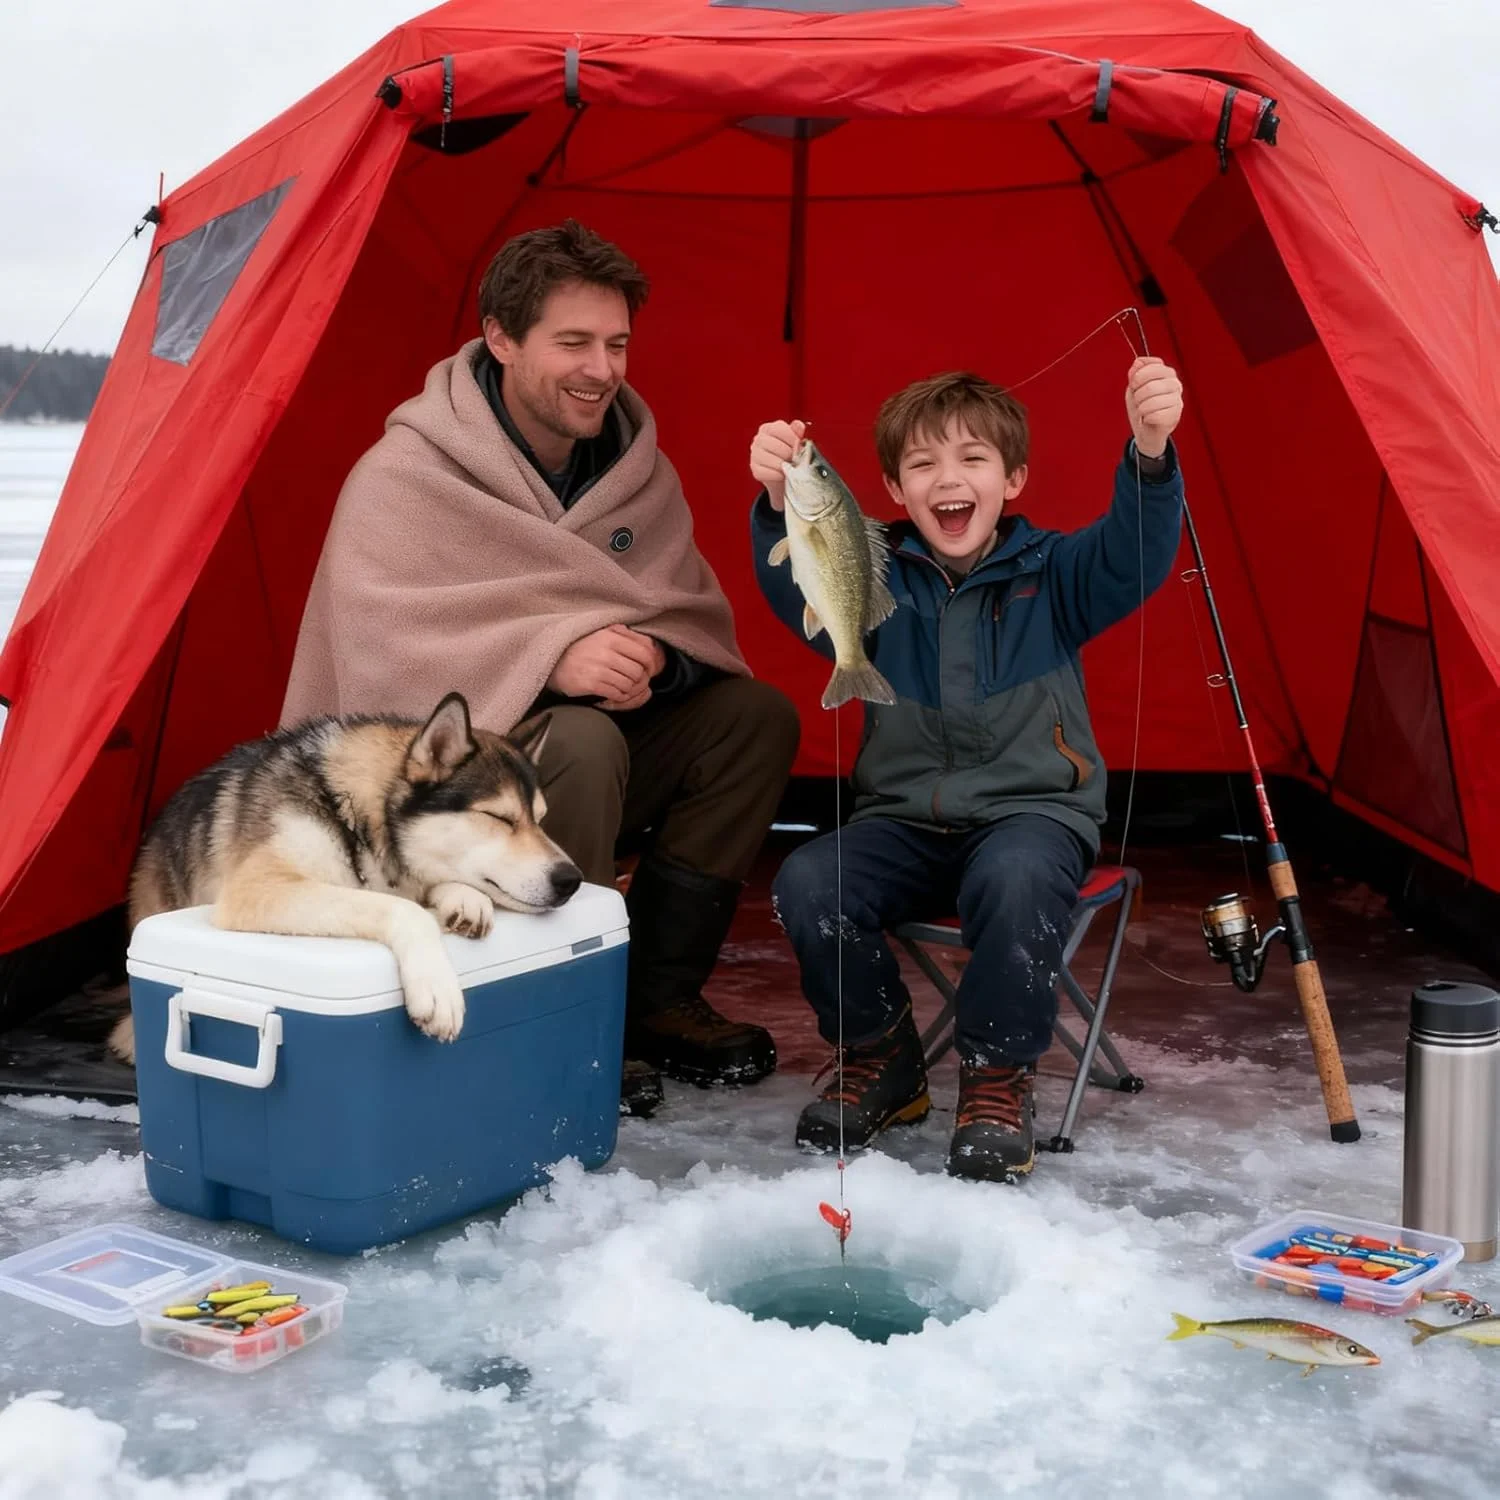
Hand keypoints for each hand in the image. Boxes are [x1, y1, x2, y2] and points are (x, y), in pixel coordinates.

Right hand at [547, 625, 662, 703]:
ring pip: (629, 684)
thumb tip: (649, 643)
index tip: (650, 669)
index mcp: (611, 636)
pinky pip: (616, 694)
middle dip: (640, 678)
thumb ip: (624, 633)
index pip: (645, 651)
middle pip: (639, 670)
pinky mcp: (591, 684)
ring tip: (621, 686)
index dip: (652, 663)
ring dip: (628, 688)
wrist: (554, 663)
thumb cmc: (582, 648)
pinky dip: (618, 696)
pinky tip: (612, 692)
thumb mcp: (602, 633)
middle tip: (634, 680)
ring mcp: (598, 668)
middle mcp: (606, 651)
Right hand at [749, 419, 806, 510]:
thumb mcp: (796, 441)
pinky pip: (765, 472)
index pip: (779, 429)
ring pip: (768, 459)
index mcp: (769, 428)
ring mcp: (754, 454)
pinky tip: (783, 474)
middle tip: (796, 459)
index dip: (792, 439)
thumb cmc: (791, 454)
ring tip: (790, 467)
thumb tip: (799, 426)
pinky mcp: (755, 470)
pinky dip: (777, 475)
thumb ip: (797, 432)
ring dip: (783, 465)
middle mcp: (758, 439)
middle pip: (774, 444)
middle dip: (788, 453)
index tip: (799, 447)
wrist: (786, 475)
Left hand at [1124, 356, 1182, 458]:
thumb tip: (1137, 363)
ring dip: (1141, 408)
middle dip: (1137, 396)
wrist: (1146, 431)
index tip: (1134, 384)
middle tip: (1139, 401)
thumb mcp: (1134, 388)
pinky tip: (1148, 418)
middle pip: (1150, 386)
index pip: (1153, 366)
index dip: (1138, 376)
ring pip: (1152, 401)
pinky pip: (1155, 415)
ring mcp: (1177, 399)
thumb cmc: (1142, 407)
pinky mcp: (1175, 415)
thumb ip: (1135, 374)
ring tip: (1143, 410)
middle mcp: (1175, 384)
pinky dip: (1146, 418)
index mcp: (1166, 373)